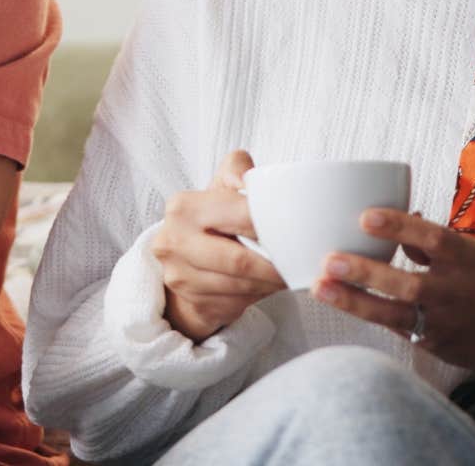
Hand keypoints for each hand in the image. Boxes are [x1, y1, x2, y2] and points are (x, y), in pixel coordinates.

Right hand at [153, 150, 287, 340]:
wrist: (184, 255)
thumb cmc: (212, 218)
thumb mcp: (222, 185)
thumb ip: (238, 171)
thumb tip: (253, 181)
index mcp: (183, 207)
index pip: (240, 216)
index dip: (273, 227)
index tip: (300, 234)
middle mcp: (173, 241)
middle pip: (240, 260)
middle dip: (275, 266)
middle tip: (301, 264)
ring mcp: (179, 275)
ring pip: (240, 286)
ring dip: (270, 284)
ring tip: (288, 274)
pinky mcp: (191, 300)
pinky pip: (235, 303)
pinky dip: (258, 297)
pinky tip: (267, 286)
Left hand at [310, 208, 474, 375]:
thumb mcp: (470, 252)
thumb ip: (430, 240)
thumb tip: (391, 215)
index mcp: (466, 259)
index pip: (433, 239)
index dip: (400, 227)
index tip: (365, 216)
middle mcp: (454, 291)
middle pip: (408, 284)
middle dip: (366, 272)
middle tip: (329, 259)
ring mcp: (443, 321)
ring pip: (394, 313)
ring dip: (354, 301)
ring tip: (320, 287)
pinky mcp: (431, 343)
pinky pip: (394, 327)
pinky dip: (367, 314)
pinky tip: (339, 301)